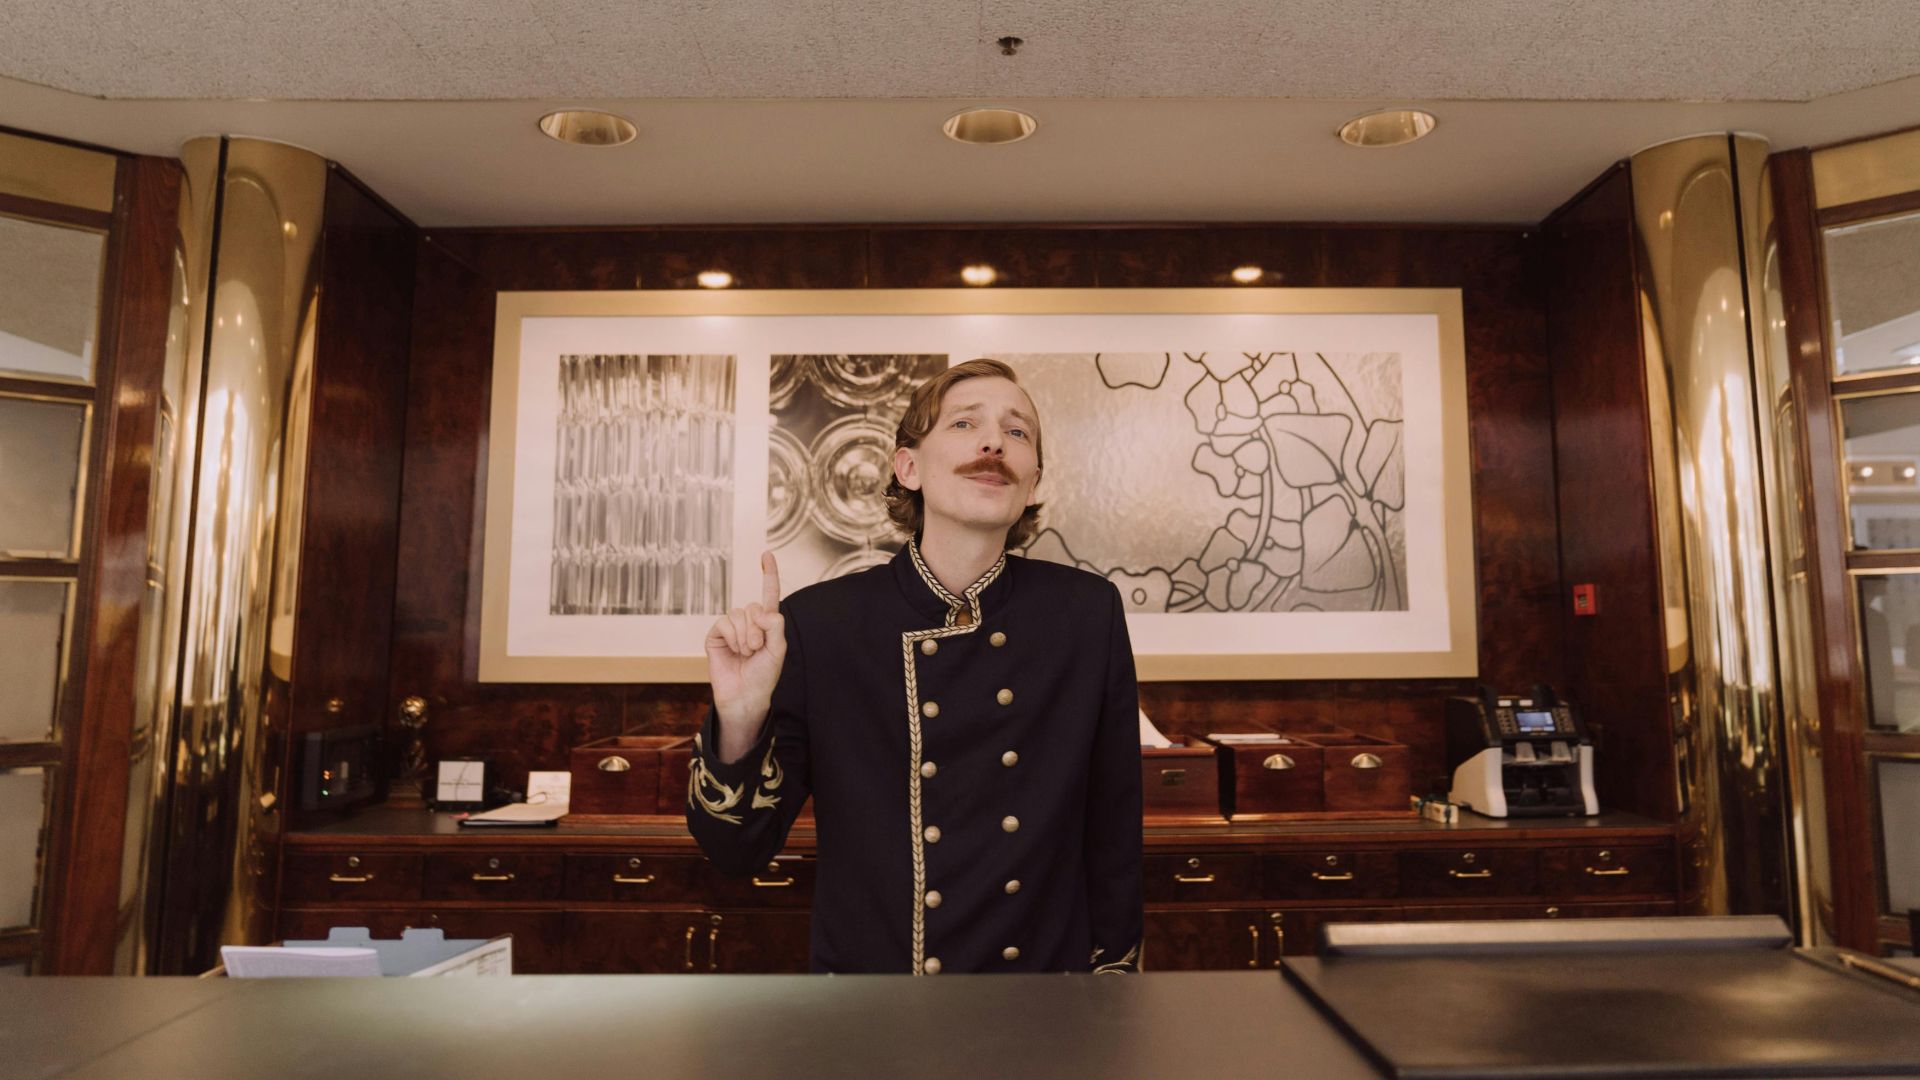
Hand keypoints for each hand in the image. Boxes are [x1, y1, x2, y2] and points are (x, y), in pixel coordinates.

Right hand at [705, 552, 786, 760]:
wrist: (745, 695)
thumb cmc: (764, 675)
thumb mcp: (778, 651)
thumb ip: (775, 627)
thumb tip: (763, 611)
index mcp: (767, 624)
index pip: (769, 594)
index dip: (769, 574)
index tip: (767, 554)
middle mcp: (749, 622)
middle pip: (753, 607)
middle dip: (757, 630)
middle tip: (757, 650)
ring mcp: (731, 628)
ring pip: (738, 614)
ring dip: (745, 636)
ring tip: (746, 653)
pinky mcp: (715, 635)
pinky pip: (723, 623)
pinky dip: (732, 637)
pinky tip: (734, 651)